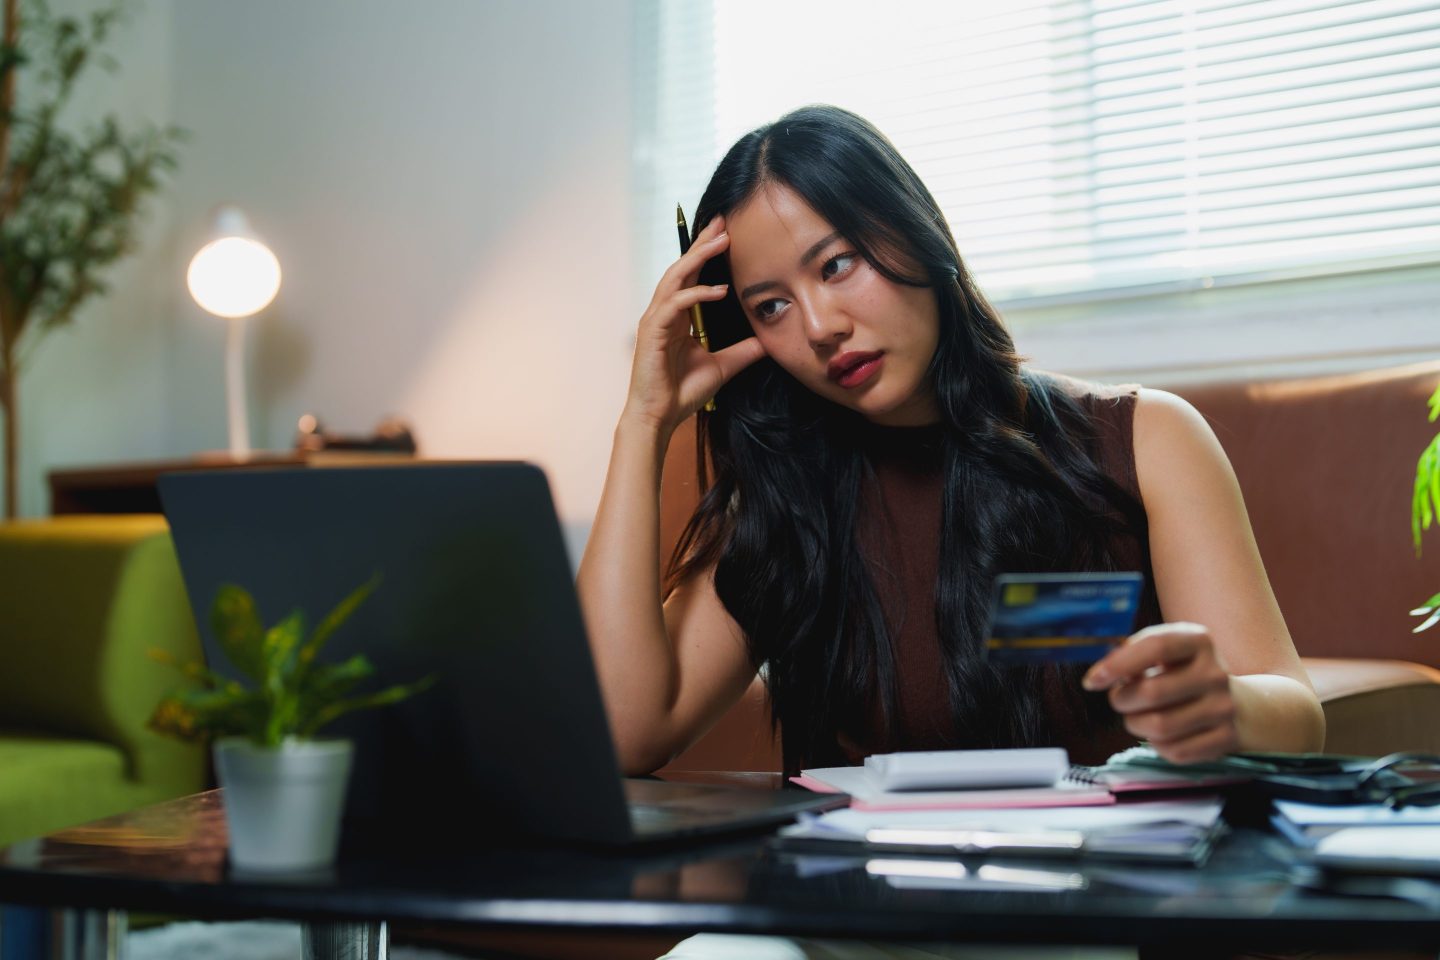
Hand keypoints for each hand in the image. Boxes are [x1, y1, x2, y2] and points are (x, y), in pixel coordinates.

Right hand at [624, 214, 766, 434]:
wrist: (660, 416)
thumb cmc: (682, 392)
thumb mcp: (724, 365)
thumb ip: (744, 351)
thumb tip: (768, 341)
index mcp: (677, 316)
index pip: (692, 275)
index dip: (707, 252)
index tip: (726, 232)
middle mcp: (664, 312)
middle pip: (682, 267)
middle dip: (702, 243)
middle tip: (722, 221)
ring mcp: (656, 319)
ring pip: (676, 277)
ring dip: (699, 257)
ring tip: (720, 240)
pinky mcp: (653, 331)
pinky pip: (675, 304)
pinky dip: (696, 294)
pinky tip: (719, 290)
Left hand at [1081, 622, 1237, 763]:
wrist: (1242, 705)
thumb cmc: (1185, 674)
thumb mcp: (1167, 653)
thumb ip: (1133, 655)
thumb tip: (1101, 673)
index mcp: (1198, 641)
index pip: (1156, 647)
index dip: (1118, 664)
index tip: (1093, 680)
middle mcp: (1215, 673)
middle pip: (1151, 692)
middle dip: (1122, 699)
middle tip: (1120, 699)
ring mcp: (1224, 708)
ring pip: (1159, 726)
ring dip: (1135, 724)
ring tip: (1138, 716)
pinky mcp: (1226, 739)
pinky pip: (1174, 750)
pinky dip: (1157, 744)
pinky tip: (1163, 733)